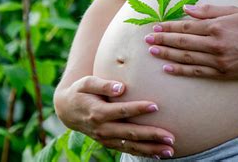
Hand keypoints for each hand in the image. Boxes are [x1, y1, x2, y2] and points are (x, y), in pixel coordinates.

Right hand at [54, 75, 174, 158]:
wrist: (67, 110)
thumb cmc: (80, 92)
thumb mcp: (86, 83)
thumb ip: (103, 84)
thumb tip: (121, 87)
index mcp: (97, 112)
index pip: (121, 111)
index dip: (138, 108)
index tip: (156, 105)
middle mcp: (101, 128)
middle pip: (129, 133)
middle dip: (151, 135)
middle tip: (171, 137)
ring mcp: (105, 138)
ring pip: (130, 145)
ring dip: (151, 149)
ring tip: (170, 150)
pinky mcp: (108, 143)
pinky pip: (127, 150)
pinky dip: (142, 153)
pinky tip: (158, 155)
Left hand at [144, 4, 237, 78]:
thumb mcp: (233, 11)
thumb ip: (208, 11)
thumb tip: (186, 9)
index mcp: (216, 27)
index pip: (186, 26)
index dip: (168, 27)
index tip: (155, 27)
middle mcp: (215, 44)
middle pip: (182, 42)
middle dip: (162, 40)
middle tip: (147, 40)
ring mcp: (218, 60)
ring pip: (186, 57)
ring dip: (166, 55)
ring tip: (152, 52)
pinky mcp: (221, 73)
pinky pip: (196, 72)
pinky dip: (180, 70)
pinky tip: (167, 68)